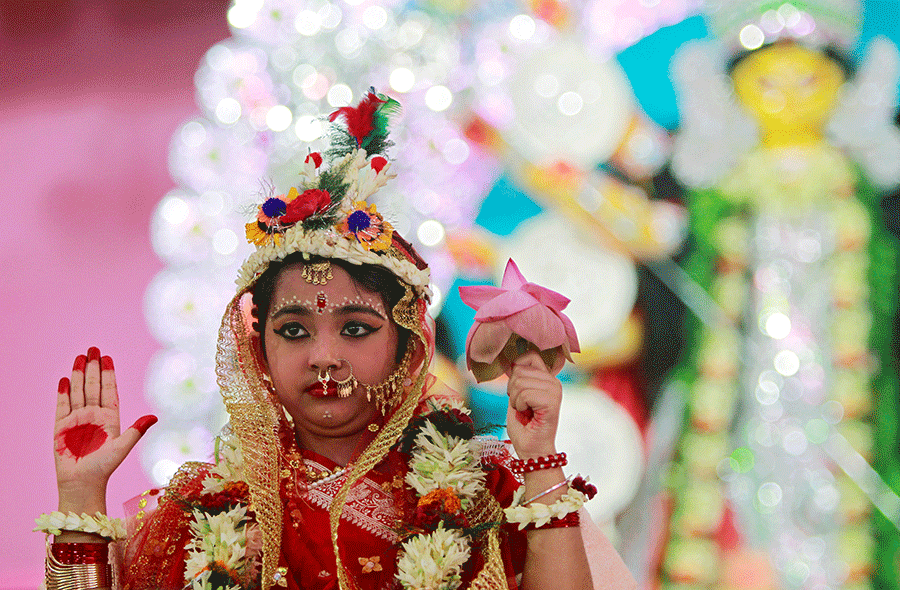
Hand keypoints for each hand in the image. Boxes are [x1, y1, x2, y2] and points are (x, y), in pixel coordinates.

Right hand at [55, 347, 155, 512]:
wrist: (82, 483)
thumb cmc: (104, 468)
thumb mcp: (123, 447)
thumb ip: (136, 430)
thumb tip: (154, 416)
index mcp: (110, 418)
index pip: (108, 390)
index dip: (108, 374)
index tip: (107, 357)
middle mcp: (94, 415)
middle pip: (92, 386)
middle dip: (93, 367)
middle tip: (93, 348)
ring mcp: (77, 420)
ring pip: (78, 392)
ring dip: (78, 375)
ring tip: (79, 357)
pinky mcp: (61, 427)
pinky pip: (62, 406)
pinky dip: (63, 392)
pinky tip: (64, 379)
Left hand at [505, 350, 561, 459]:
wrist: (532, 449)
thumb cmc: (523, 425)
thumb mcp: (516, 395)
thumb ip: (517, 377)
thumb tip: (509, 360)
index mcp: (547, 377)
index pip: (529, 356)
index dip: (515, 371)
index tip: (518, 392)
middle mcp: (554, 381)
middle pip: (519, 369)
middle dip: (512, 390)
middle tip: (522, 406)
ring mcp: (555, 390)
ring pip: (519, 382)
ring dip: (515, 400)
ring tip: (525, 411)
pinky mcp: (552, 401)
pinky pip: (524, 394)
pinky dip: (519, 406)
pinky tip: (528, 415)